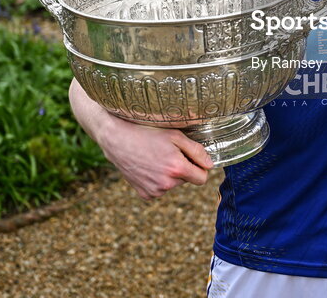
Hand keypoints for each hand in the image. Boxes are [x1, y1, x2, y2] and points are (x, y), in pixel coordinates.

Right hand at [95, 116, 214, 199]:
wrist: (116, 138)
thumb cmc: (146, 132)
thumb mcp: (175, 135)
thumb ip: (196, 151)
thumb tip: (210, 165)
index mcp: (176, 169)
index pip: (202, 178)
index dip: (199, 167)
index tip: (191, 158)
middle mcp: (166, 184)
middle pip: (186, 180)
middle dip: (182, 168)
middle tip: (167, 152)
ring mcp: (154, 191)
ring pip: (172, 184)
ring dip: (169, 174)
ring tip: (155, 157)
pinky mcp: (144, 194)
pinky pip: (159, 189)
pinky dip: (156, 180)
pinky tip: (147, 167)